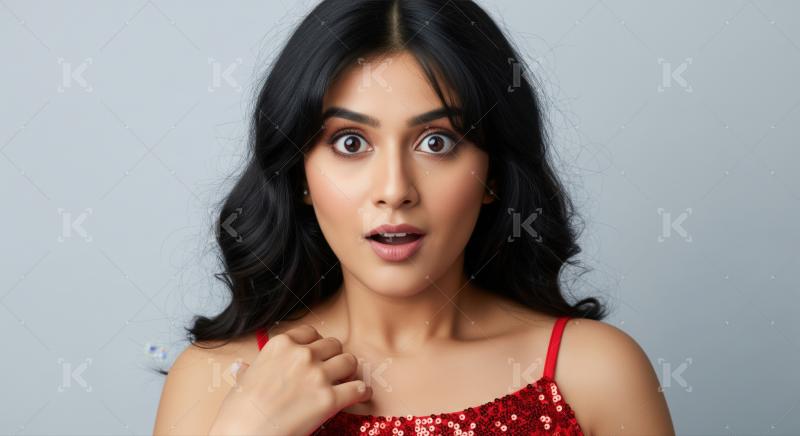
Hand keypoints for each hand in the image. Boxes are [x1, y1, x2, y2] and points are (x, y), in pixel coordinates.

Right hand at [209, 324, 371, 435]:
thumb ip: (252, 370)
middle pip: (334, 345)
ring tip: (347, 381)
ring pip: (349, 361)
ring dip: (349, 372)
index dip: (317, 344)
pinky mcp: (329, 399)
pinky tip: (360, 395)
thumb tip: (242, 368)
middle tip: (333, 370)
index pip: (310, 333)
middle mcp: (301, 355)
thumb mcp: (243, 381)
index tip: (318, 354)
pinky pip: (358, 388)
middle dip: (334, 357)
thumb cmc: (239, 412)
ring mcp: (317, 375)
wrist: (243, 434)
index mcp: (280, 345)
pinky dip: (362, 392)